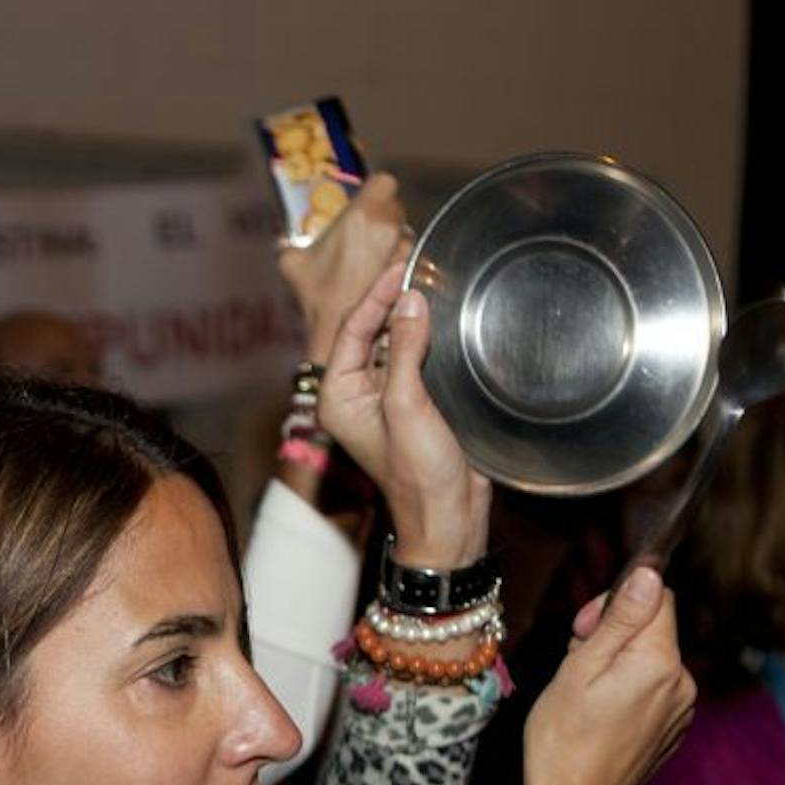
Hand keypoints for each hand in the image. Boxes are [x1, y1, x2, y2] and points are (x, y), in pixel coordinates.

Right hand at [276, 173, 410, 365]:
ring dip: (392, 243)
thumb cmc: (317, 297)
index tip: (364, 208)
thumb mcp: (293, 262)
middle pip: (395, 208)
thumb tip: (293, 242)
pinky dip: (398, 265)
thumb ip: (296, 242)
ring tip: (370, 264)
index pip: (383, 183)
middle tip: (364, 239)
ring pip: (405, 234)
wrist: (337, 335)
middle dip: (383, 220)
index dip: (374, 194)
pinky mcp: (411, 272)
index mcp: (362, 214)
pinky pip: (409, 259)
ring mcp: (402, 251)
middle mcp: (388, 227)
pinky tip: (380, 280)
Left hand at [317, 263, 489, 568]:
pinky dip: (425, 338)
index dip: (376, 296)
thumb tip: (410, 300)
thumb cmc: (418, 474)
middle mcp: (354, 395)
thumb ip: (404, 350)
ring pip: (392, 344)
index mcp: (337, 396)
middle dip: (392, 301)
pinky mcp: (413, 404)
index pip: (351, 330)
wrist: (448, 518)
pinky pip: (413, 360)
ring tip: (432, 284)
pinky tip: (442, 319)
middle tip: (418, 266)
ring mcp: (383, 399)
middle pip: (369, 333)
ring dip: (410, 317)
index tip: (401, 267)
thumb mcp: (406, 405)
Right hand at [526, 567, 696, 784]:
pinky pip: (653, 688)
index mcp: (660, 661)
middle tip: (577, 663)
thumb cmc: (563, 739)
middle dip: (615, 634)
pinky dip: (628, 689)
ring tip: (585, 694)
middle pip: (653, 628)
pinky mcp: (672, 728)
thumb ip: (619, 618)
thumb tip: (649, 574)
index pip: (658, 596)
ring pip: (651, 658)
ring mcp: (681, 708)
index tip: (585, 629)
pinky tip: (600, 714)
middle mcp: (682, 682)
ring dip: (619, 663)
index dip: (616, 602)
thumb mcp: (579, 667)